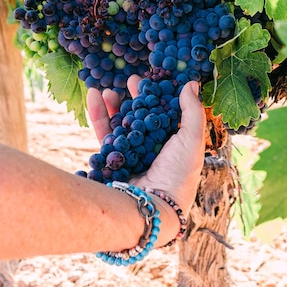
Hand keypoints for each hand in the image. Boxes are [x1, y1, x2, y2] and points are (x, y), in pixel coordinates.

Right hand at [87, 76, 205, 216]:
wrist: (151, 207)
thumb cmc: (178, 175)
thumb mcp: (192, 140)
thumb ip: (192, 111)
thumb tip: (191, 83)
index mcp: (174, 144)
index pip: (165, 114)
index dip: (159, 96)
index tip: (153, 79)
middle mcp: (152, 149)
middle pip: (141, 116)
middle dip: (135, 97)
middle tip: (130, 79)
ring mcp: (131, 155)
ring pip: (120, 123)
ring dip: (114, 104)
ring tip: (108, 89)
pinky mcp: (112, 160)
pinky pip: (104, 133)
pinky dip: (98, 114)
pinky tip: (94, 97)